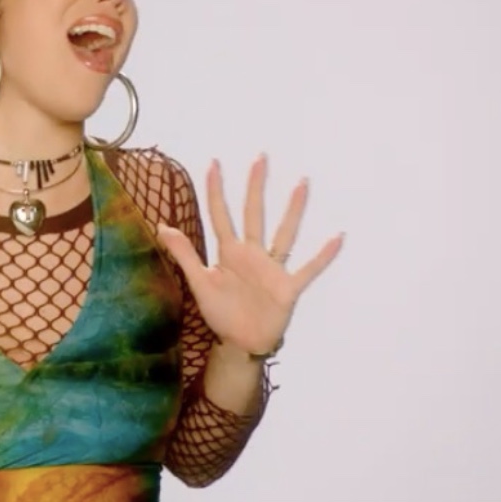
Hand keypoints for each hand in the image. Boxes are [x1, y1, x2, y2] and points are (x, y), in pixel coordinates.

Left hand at [158, 154, 342, 355]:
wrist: (240, 343)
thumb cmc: (221, 313)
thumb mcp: (199, 283)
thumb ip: (185, 254)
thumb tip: (162, 226)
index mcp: (229, 252)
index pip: (220, 215)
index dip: (215, 191)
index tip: (213, 164)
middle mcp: (252, 253)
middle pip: (254, 213)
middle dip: (255, 186)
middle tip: (260, 158)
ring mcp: (272, 268)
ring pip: (284, 232)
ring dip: (293, 209)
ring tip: (302, 183)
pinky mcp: (288, 287)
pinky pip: (309, 268)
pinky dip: (323, 255)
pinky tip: (338, 237)